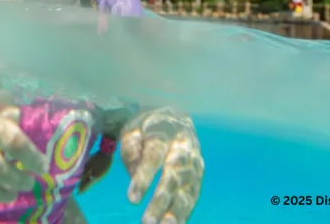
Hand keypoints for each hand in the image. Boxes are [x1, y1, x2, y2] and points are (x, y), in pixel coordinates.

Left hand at [119, 107, 202, 223]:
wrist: (174, 116)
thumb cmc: (145, 127)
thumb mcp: (132, 130)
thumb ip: (131, 149)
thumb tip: (135, 176)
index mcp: (163, 132)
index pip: (153, 157)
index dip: (143, 178)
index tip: (132, 200)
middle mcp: (183, 148)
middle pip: (173, 176)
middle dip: (160, 201)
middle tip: (147, 221)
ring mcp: (194, 162)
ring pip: (187, 189)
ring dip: (176, 211)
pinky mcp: (199, 175)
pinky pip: (193, 195)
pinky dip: (185, 212)